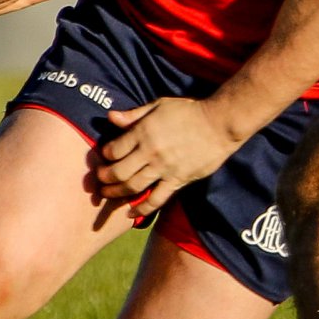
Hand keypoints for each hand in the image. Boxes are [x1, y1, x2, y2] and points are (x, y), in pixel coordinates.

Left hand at [93, 97, 241, 217]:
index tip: (104, 157)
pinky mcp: (178, 180)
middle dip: (105, 178)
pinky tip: (131, 213)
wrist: (219, 123)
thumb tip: (110, 117)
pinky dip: (142, 209)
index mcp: (143, 132)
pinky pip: (157, 199)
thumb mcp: (159, 105)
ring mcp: (164, 168)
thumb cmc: (189, 111)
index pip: (114, 149)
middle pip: (119, 171)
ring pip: (133, 186)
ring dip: (117, 193)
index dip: (105, 155)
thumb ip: (134, 114)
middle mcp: (150, 152)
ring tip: (107, 196)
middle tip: (99, 181)